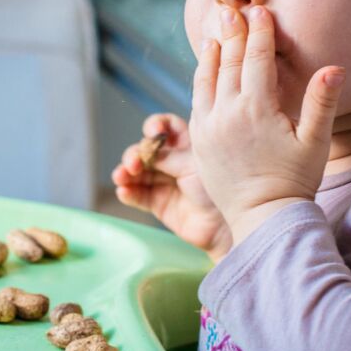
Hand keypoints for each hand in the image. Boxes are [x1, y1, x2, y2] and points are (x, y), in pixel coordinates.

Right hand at [112, 113, 232, 263]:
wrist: (228, 225)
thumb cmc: (220, 188)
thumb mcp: (196, 164)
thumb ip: (169, 156)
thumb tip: (145, 150)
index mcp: (187, 145)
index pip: (166, 127)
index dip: (155, 125)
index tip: (152, 132)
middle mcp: (173, 161)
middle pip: (144, 150)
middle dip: (135, 154)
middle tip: (134, 164)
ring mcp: (164, 182)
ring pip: (136, 172)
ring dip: (124, 172)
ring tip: (121, 177)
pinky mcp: (158, 204)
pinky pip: (137, 195)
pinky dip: (127, 192)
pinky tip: (124, 191)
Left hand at [190, 6, 345, 245]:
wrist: (262, 216)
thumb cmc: (294, 180)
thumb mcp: (315, 142)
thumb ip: (322, 103)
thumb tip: (334, 68)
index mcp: (256, 109)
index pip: (256, 60)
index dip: (258, 33)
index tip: (258, 11)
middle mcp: (226, 113)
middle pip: (228, 64)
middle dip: (232, 34)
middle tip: (230, 11)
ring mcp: (208, 127)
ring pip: (205, 81)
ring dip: (211, 56)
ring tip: (214, 36)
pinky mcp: (199, 140)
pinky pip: (196, 102)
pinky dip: (200, 82)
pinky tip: (204, 73)